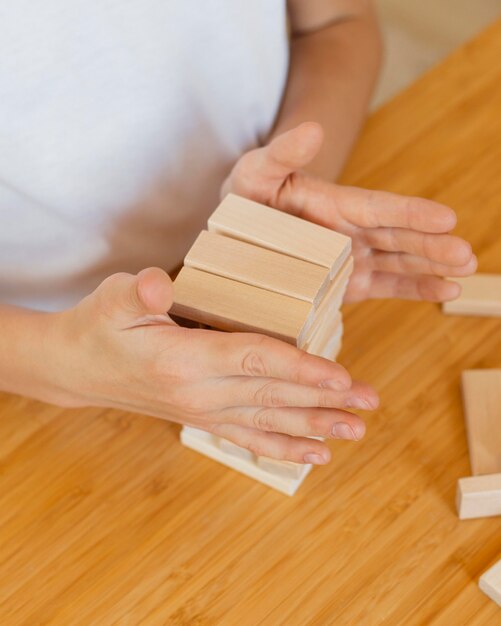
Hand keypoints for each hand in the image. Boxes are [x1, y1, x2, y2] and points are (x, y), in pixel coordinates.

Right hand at [47, 268, 377, 463]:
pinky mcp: (203, 417)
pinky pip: (250, 438)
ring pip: (269, 420)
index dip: (300, 367)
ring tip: (355, 432)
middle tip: (369, 403)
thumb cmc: (99, 325)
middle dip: (324, 399)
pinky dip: (284, 447)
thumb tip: (159, 286)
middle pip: (273, 394)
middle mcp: (199, 393)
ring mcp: (202, 410)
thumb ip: (137, 292)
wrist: (76, 368)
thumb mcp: (111, 298)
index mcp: (183, 359)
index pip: (254, 361)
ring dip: (314, 426)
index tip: (342, 376)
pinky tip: (314, 455)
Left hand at [222, 122, 476, 302]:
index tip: (445, 217)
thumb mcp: (255, 172)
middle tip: (465, 253)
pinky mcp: (348, 284)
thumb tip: (313, 129)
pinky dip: (414, 288)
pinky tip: (444, 289)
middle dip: (431, 245)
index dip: (411, 213)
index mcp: (335, 204)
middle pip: (398, 237)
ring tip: (465, 270)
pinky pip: (386, 286)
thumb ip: (282, 154)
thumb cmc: (245, 200)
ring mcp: (352, 258)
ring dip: (432, 266)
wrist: (233, 237)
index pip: (379, 208)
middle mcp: (351, 231)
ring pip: (399, 262)